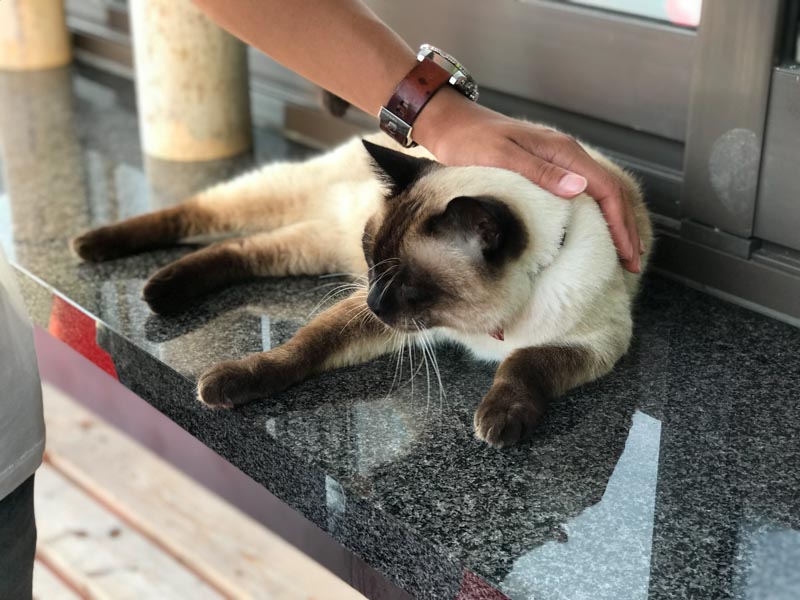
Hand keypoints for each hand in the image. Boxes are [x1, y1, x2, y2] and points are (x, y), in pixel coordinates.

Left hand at [414, 88, 641, 272]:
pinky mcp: (547, 168)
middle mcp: (566, 154)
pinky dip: (598, 215)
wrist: (451, 124)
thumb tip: (579, 188)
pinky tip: (597, 232)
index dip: (620, 224)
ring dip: (616, 223)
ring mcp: (558, 161)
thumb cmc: (470, 142)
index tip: (627, 254)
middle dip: (626, 229)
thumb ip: (540, 172)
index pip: (605, 189)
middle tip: (633, 264)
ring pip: (601, 194)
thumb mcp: (502, 157)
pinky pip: (584, 193)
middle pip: (610, 193)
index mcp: (562, 151)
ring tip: (624, 253)